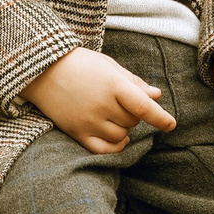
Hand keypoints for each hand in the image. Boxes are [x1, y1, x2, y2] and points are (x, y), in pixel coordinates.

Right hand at [23, 47, 175, 153]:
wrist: (41, 70)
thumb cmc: (80, 64)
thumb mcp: (109, 66)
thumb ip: (134, 82)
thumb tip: (156, 96)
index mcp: (113, 85)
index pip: (143, 106)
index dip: (160, 117)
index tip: (171, 125)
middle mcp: (101, 105)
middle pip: (133, 121)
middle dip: (134, 114)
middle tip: (121, 102)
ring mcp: (87, 121)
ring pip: (121, 136)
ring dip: (125, 129)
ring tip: (115, 116)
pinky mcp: (76, 132)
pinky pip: (103, 150)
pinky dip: (115, 147)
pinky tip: (118, 138)